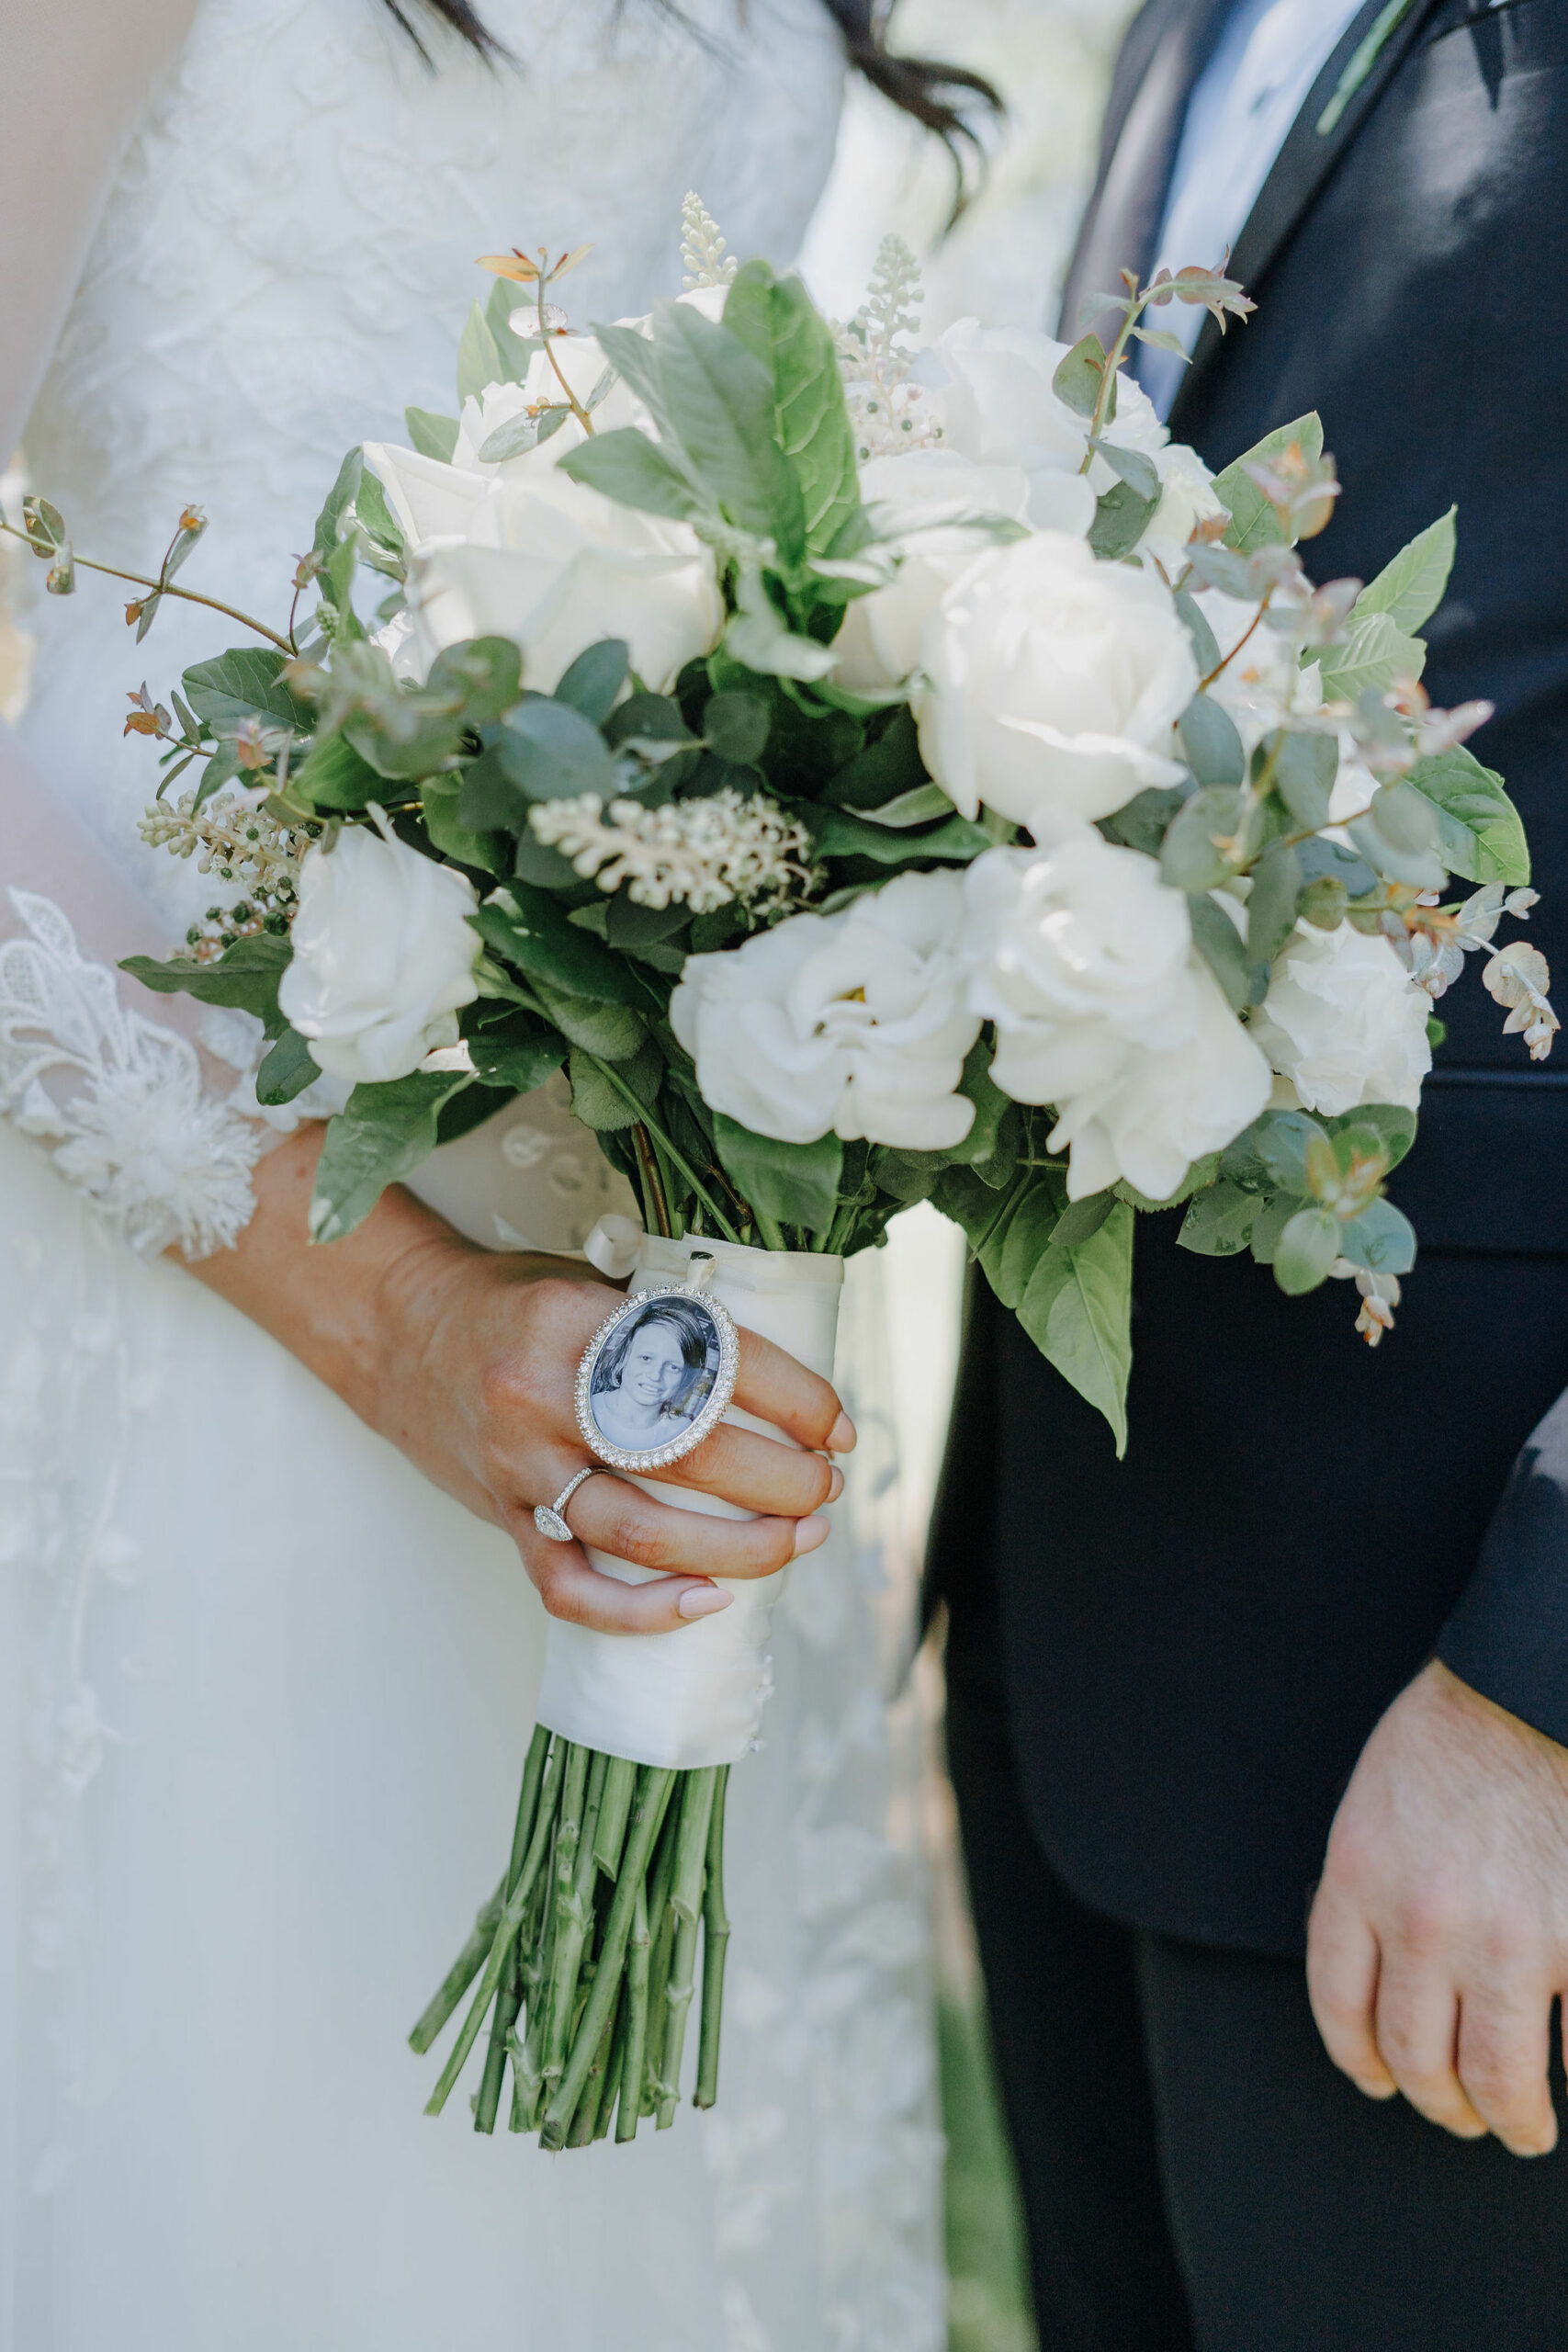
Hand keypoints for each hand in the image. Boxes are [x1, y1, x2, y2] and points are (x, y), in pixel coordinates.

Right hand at [376, 1237, 852, 1631]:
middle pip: (691, 1455)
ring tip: (797, 1539)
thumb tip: (782, 1376)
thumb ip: (668, 1323)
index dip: (796, 1401)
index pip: (716, 1364)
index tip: (837, 1426)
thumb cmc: (512, 1304)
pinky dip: (642, 1610)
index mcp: (583, 1320)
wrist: (400, 1328)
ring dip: (738, 1547)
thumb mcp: (593, 1282)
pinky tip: (707, 1603)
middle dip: (782, 1482)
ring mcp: (521, 1465)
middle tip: (826, 1488)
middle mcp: (548, 1396)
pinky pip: (571, 1587)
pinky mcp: (504, 1517)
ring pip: (643, 1531)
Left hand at [1307, 1658, 1567, 2155]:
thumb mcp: (1375, 1801)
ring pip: (1495, 2076)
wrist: (1533, 1687)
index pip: (1340, 2006)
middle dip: (1442, 2104)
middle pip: (1417, 2057)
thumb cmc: (1459, 1731)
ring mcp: (1509, 1937)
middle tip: (1465, 2116)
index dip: (1363, 2061)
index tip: (1383, 2080)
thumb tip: (1372, 1974)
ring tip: (1523, 2128)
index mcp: (1360, 1877)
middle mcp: (1424, 1919)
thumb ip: (1368, 1885)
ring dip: (1509, 2118)